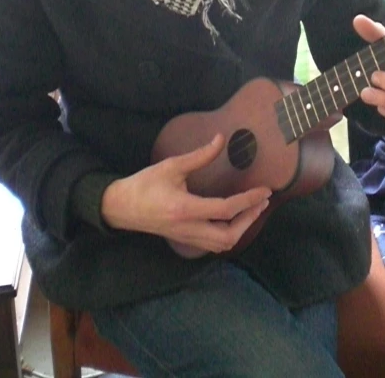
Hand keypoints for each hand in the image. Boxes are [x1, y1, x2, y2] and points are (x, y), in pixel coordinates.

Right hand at [101, 134, 271, 254]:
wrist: (120, 207)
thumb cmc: (144, 184)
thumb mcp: (172, 165)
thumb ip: (199, 155)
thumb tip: (221, 139)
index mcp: (185, 209)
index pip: (226, 209)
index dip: (248, 201)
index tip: (265, 190)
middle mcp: (188, 228)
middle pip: (228, 236)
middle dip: (250, 220)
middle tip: (262, 202)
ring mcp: (186, 238)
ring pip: (221, 245)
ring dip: (241, 229)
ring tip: (252, 210)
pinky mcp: (184, 240)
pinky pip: (212, 245)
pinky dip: (228, 234)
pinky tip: (234, 220)